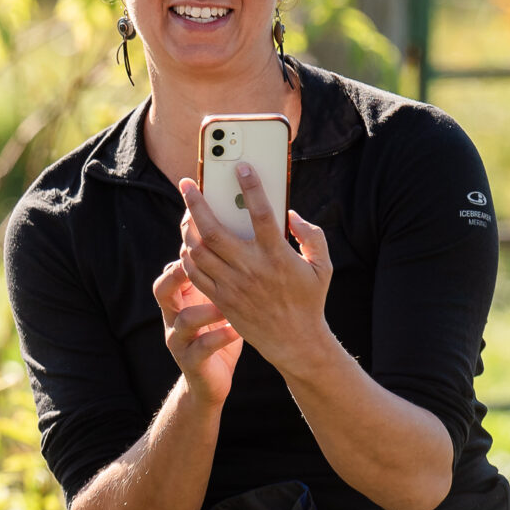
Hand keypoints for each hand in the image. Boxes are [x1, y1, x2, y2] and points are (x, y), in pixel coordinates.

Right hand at [152, 258, 242, 407]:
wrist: (209, 383)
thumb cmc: (216, 334)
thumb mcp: (211, 305)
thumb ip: (214, 282)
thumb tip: (234, 244)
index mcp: (179, 300)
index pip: (172, 270)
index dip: (183, 253)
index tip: (203, 236)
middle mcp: (173, 317)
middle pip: (162, 290)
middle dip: (177, 275)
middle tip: (199, 265)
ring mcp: (179, 340)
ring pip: (184, 320)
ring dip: (206, 310)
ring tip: (227, 305)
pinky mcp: (192, 362)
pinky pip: (202, 348)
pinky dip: (219, 338)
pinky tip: (236, 331)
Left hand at [176, 165, 334, 373]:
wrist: (295, 342)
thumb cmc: (309, 300)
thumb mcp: (323, 266)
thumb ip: (312, 235)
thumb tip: (291, 214)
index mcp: (277, 256)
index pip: (262, 214)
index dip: (252, 187)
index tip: (242, 167)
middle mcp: (251, 268)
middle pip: (214, 230)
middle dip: (196, 203)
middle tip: (187, 183)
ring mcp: (232, 285)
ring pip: (199, 250)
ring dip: (188, 227)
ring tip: (186, 210)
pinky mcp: (221, 299)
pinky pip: (195, 272)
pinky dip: (188, 255)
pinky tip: (188, 242)